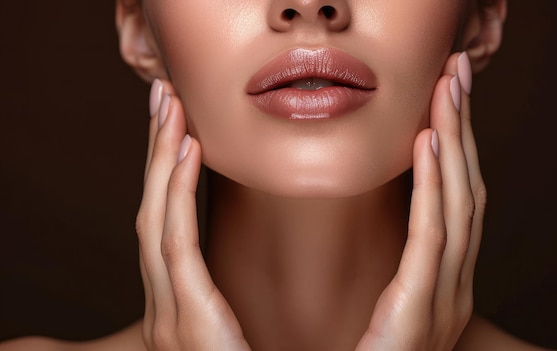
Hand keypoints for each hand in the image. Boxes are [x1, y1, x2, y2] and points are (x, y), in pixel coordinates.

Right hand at [135, 79, 250, 349]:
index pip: (167, 226)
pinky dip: (177, 194)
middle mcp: (164, 305)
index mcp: (178, 307)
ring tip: (170, 109)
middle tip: (163, 99)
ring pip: (158, 218)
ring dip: (161, 161)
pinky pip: (176, 245)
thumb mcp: (226, 338)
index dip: (167, 174)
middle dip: (156, 154)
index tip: (178, 130)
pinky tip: (186, 153)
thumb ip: (218, 307)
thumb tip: (221, 284)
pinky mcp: (187, 318)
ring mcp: (168, 312)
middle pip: (155, 212)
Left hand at [356, 52, 483, 350]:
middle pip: (466, 188)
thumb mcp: (392, 308)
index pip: (457, 198)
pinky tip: (432, 142)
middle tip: (458, 73)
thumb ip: (402, 269)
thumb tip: (398, 227)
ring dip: (456, 140)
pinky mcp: (419, 305)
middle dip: (465, 128)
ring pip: (458, 201)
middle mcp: (453, 283)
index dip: (457, 145)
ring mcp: (444, 294)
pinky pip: (432, 233)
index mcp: (444, 280)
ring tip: (450, 89)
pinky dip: (436, 184)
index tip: (447, 99)